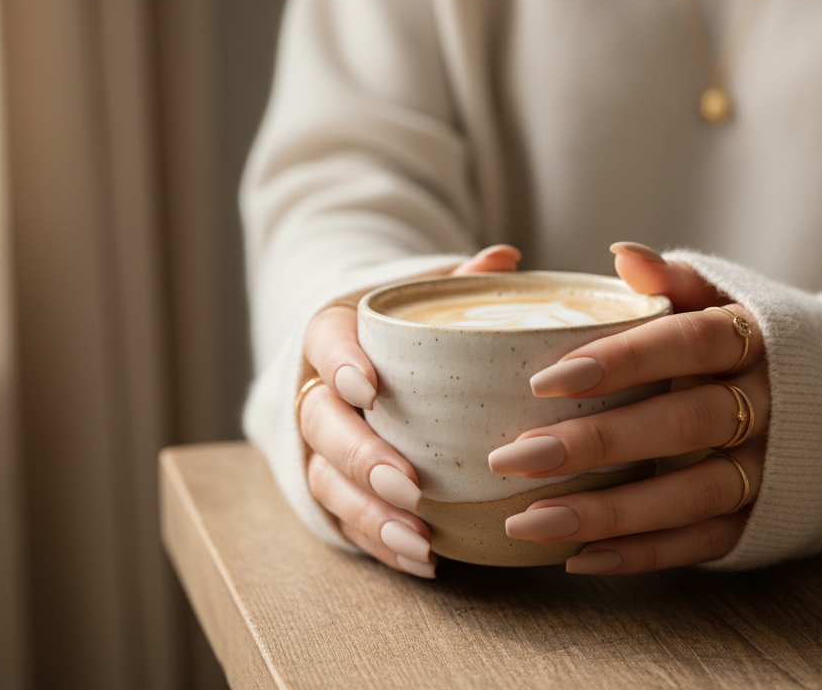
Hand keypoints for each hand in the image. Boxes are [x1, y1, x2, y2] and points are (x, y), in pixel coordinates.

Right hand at [298, 244, 522, 577]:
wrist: (360, 367)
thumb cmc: (403, 333)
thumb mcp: (424, 300)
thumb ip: (460, 282)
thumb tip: (506, 260)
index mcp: (333, 335)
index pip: (327, 344)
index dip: (343, 365)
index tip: (370, 386)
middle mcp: (316, 393)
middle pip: (323, 425)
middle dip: (362, 457)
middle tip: (407, 483)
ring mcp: (318, 448)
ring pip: (328, 482)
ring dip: (372, 514)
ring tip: (418, 538)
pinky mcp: (332, 490)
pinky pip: (346, 523)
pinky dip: (381, 544)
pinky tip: (423, 561)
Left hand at [488, 241, 768, 574]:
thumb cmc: (763, 344)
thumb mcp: (731, 301)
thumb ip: (676, 283)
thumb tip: (621, 255)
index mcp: (755, 339)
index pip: (689, 342)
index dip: (623, 360)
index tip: (547, 380)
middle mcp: (769, 407)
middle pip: (684, 424)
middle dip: (597, 443)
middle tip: (515, 456)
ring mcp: (770, 469)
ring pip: (690, 494)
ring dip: (608, 513)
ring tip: (529, 522)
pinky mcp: (766, 520)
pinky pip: (703, 543)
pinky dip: (643, 554)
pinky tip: (578, 558)